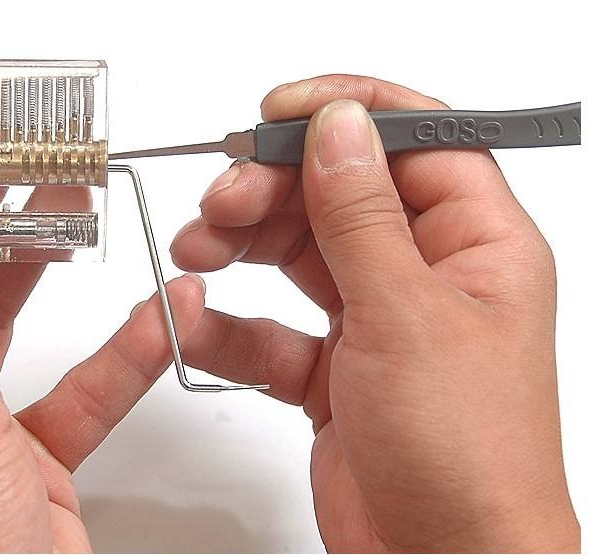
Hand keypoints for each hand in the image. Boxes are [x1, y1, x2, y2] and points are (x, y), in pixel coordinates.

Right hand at [171, 76, 579, 551]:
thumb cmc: (467, 458)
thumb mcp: (408, 317)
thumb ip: (362, 216)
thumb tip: (339, 128)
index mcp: (475, 245)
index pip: (414, 141)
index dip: (345, 114)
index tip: (278, 111)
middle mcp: (425, 275)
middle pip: (339, 194)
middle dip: (271, 188)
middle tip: (221, 200)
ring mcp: (376, 322)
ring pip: (298, 254)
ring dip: (241, 246)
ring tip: (197, 251)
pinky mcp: (333, 369)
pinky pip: (272, 326)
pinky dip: (230, 324)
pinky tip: (200, 322)